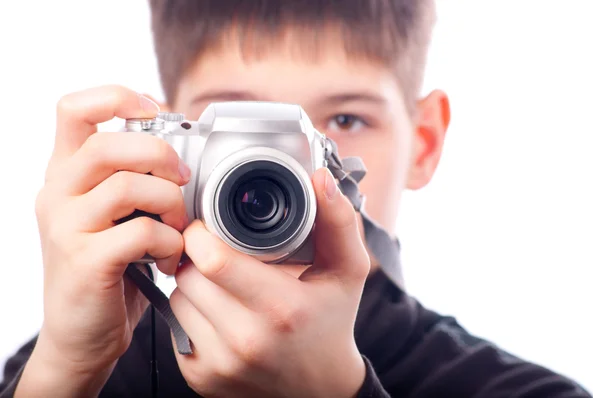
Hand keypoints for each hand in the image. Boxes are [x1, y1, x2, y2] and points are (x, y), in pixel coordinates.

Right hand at [17, 86, 188, 396]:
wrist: (81, 334)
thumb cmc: (107, 270)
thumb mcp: (113, 215)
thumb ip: (132, 180)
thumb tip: (177, 153)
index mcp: (65, 174)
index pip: (74, 109)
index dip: (118, 96)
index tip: (156, 111)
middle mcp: (57, 194)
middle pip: (108, 144)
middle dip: (160, 156)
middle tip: (180, 180)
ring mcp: (66, 228)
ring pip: (129, 186)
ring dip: (170, 204)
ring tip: (177, 228)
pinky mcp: (86, 262)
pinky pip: (142, 232)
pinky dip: (169, 242)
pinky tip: (168, 258)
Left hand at [171, 167, 369, 397]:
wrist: (319, 388)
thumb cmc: (332, 321)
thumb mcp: (348, 270)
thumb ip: (338, 221)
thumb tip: (320, 179)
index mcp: (282, 309)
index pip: (214, 260)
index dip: (201, 233)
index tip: (208, 224)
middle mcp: (247, 341)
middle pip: (189, 276)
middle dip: (196, 254)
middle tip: (216, 249)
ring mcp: (220, 364)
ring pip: (177, 299)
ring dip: (191, 282)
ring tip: (221, 280)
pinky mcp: (201, 379)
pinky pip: (175, 327)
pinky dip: (190, 310)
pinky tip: (216, 309)